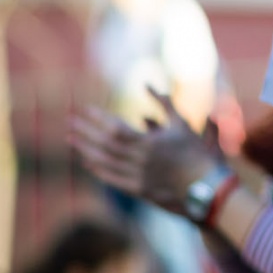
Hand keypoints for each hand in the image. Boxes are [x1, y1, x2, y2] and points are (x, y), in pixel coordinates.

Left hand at [70, 87, 224, 218]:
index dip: (98, 118)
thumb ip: (164, 102)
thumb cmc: (194, 150)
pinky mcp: (138, 189)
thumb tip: (146, 84)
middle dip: (85, 132)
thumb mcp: (181, 122)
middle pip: (104, 145)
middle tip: (69, 122)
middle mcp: (140, 160)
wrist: (204, 185)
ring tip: (72, 140)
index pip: (115, 129)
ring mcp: (137, 177)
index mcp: (150, 143)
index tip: (85, 109)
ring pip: (104, 162)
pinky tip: (88, 162)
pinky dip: (97, 169)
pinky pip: (111, 179)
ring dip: (86, 150)